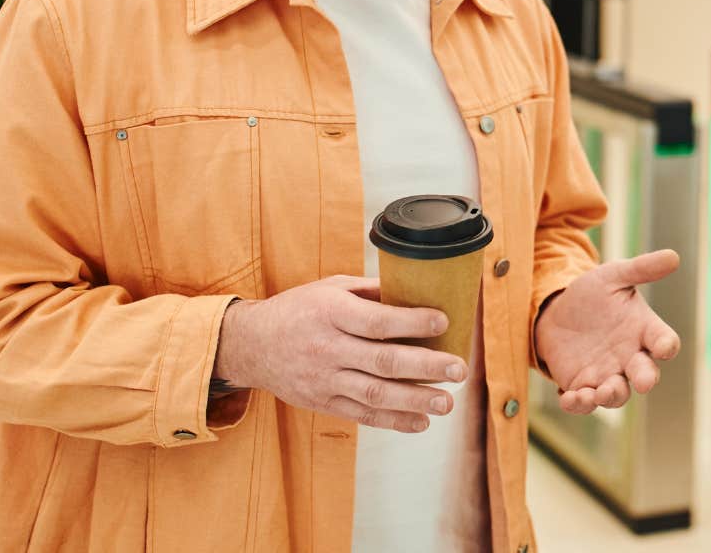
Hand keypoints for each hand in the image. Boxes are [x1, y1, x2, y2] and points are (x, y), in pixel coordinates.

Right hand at [213, 276, 466, 432]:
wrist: (251, 345)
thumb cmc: (299, 309)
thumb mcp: (331, 288)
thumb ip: (371, 290)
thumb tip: (418, 288)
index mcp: (330, 314)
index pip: (376, 321)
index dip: (412, 323)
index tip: (444, 322)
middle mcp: (326, 349)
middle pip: (382, 362)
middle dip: (425, 367)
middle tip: (459, 369)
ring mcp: (324, 380)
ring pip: (374, 394)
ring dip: (414, 401)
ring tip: (446, 403)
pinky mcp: (322, 403)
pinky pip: (361, 415)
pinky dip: (393, 421)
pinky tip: (421, 422)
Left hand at [534, 249, 682, 414]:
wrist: (557, 310)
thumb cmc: (593, 293)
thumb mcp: (614, 275)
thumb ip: (641, 268)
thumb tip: (673, 256)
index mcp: (644, 330)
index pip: (664, 341)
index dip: (667, 345)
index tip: (665, 347)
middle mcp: (630, 356)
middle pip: (646, 374)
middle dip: (646, 379)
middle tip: (644, 382)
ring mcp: (607, 374)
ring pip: (617, 394)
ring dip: (612, 396)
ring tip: (600, 392)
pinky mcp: (582, 385)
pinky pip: (585, 402)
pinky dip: (579, 404)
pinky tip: (569, 398)